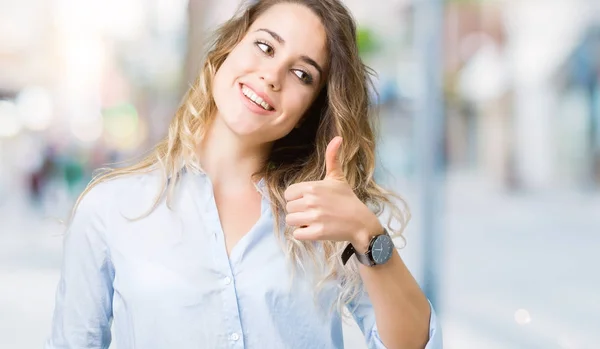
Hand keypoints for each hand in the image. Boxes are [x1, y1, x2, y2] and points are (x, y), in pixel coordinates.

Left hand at [284, 136, 382, 251]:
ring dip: (300, 223)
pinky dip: (304, 234)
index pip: (288, 194)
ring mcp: (314, 218)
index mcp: (312, 187)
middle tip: (314, 212)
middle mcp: (311, 201)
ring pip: (290, 221)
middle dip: (298, 211)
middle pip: (288, 208)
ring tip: (314, 221)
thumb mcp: (337, 178)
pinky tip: (315, 230)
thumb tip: (338, 137)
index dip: (297, 198)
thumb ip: (332, 158)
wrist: (360, 222)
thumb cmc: (347, 199)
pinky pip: (297, 234)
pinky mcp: (317, 233)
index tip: (309, 201)